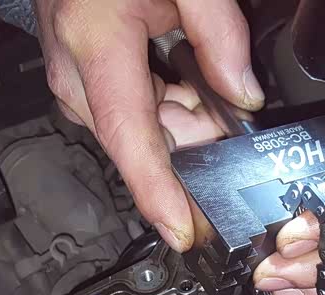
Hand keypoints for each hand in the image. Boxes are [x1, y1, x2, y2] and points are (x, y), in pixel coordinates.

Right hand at [34, 0, 263, 251]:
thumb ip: (219, 33)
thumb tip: (245, 96)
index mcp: (97, 47)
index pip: (133, 140)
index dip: (158, 193)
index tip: (182, 233)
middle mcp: (80, 78)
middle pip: (149, 145)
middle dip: (198, 150)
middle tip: (237, 126)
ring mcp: (79, 86)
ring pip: (147, 135)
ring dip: (189, 125)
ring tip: (212, 87)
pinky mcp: (86, 89)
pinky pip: (138, 119)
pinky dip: (174, 111)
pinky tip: (192, 85)